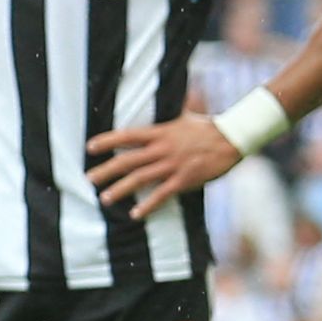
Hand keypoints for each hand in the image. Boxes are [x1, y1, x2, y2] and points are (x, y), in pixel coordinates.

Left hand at [88, 114, 242, 219]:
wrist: (233, 138)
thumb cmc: (208, 128)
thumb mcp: (183, 117)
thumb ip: (166, 117)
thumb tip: (158, 106)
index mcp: (160, 132)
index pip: (127, 135)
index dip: (107, 140)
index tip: (90, 147)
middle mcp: (162, 149)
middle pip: (127, 160)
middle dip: (106, 170)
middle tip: (88, 178)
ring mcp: (172, 165)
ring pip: (140, 178)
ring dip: (120, 189)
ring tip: (104, 198)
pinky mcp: (184, 179)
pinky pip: (161, 195)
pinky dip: (147, 205)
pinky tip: (134, 214)